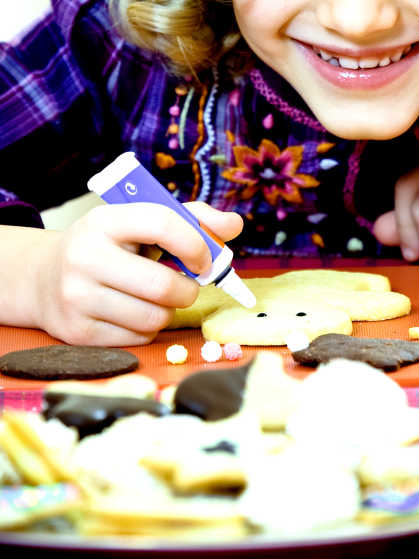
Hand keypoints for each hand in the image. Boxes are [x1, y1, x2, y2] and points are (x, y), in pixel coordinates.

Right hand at [32, 200, 242, 346]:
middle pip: (163, 285)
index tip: (204, 258)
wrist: (43, 278)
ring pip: (154, 318)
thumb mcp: (140, 222)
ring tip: (156, 299)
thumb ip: (191, 219)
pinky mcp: (77, 333)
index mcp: (105, 220)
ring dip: (168, 312)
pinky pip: (138, 339)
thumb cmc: (109, 246)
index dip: (195, 243)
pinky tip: (133, 313)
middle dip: (188, 290)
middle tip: (187, 286)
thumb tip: (234, 225)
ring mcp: (77, 297)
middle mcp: (85, 257)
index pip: (162, 223)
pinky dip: (147, 330)